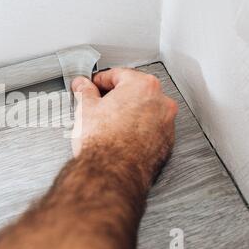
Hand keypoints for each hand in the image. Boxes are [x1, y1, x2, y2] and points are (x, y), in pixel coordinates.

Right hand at [71, 68, 177, 188]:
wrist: (111, 174)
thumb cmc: (103, 143)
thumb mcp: (86, 108)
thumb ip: (85, 91)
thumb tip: (82, 85)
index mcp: (142, 86)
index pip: (118, 74)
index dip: (100, 80)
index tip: (92, 86)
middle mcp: (161, 102)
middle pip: (135, 91)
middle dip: (116, 96)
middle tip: (98, 104)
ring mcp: (166, 124)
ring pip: (145, 111)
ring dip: (128, 113)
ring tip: (108, 123)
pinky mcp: (166, 144)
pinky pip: (151, 129)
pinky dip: (137, 130)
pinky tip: (120, 137)